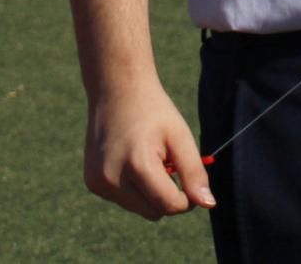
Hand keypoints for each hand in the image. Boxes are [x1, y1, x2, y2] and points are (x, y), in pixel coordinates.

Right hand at [84, 80, 213, 220]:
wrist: (116, 88)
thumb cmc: (153, 111)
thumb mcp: (179, 135)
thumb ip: (194, 172)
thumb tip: (209, 204)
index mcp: (137, 165)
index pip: (169, 205)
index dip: (186, 198)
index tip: (189, 177)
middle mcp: (112, 179)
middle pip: (153, 211)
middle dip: (167, 194)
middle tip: (167, 162)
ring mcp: (98, 183)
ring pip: (139, 208)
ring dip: (149, 192)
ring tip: (147, 157)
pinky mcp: (91, 183)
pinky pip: (123, 200)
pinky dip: (133, 188)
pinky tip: (130, 159)